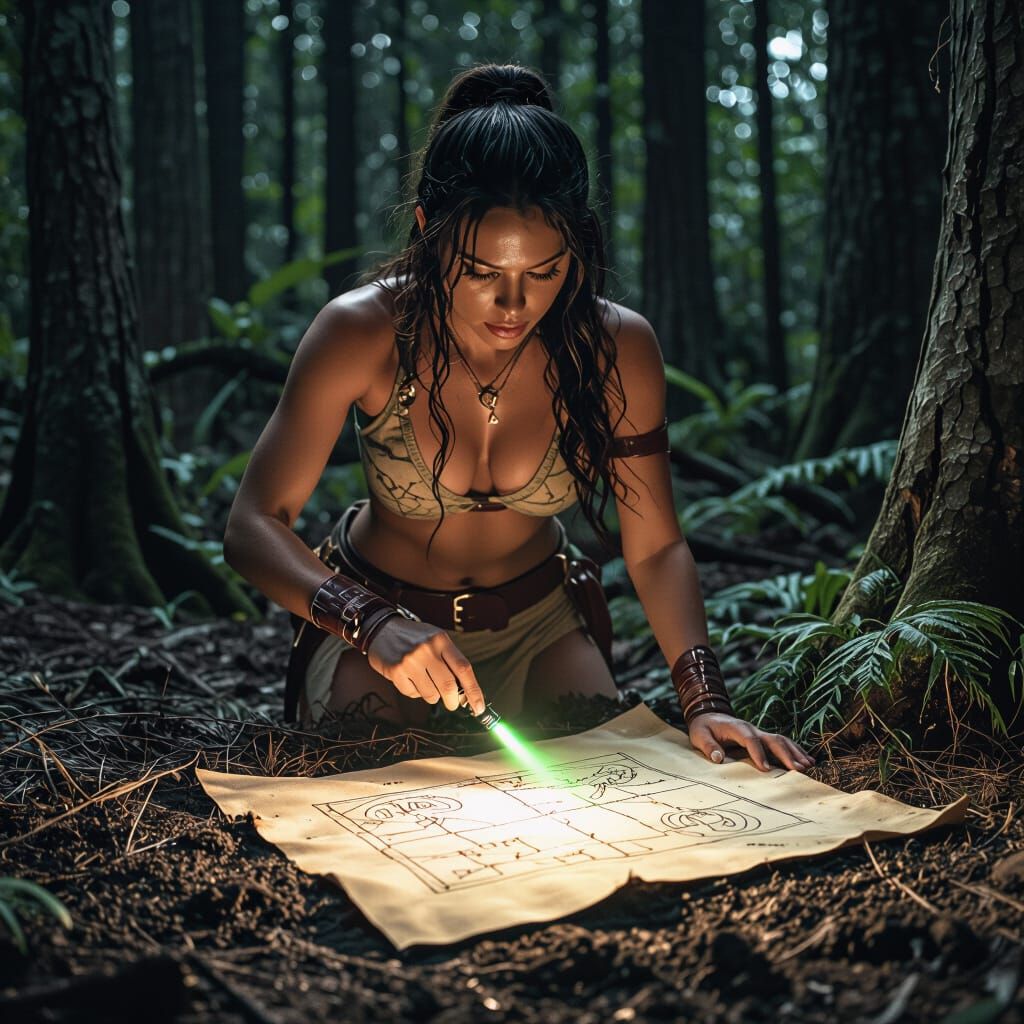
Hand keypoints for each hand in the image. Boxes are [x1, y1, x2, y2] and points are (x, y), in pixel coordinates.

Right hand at [366, 616, 485, 714]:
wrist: (382, 629)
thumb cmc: (415, 638)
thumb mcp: (436, 640)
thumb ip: (450, 662)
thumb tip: (465, 692)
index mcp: (441, 640)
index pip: (464, 669)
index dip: (474, 691)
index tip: (479, 708)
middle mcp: (427, 649)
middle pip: (448, 686)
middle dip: (453, 701)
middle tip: (452, 704)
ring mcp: (410, 661)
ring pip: (431, 694)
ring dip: (432, 696)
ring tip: (425, 682)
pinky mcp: (395, 671)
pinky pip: (412, 694)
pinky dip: (415, 692)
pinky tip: (410, 679)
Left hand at [686, 713, 814, 771]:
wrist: (708, 716)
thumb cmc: (704, 728)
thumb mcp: (699, 736)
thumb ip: (708, 746)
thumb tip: (717, 758)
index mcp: (736, 727)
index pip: (749, 739)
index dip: (758, 753)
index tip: (766, 769)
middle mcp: (751, 728)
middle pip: (772, 739)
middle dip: (785, 754)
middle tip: (797, 770)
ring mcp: (759, 733)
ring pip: (781, 740)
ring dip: (795, 752)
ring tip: (808, 766)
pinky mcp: (764, 738)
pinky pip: (783, 743)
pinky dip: (796, 751)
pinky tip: (808, 761)